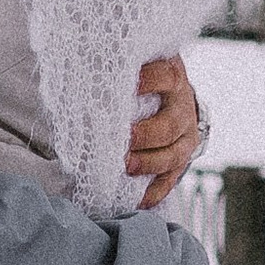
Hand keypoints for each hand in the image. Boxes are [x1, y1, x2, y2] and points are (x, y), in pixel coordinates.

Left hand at [126, 53, 207, 209]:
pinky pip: (170, 180)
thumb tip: (79, 65)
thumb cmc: (145, 79)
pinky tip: (137, 200)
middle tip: (124, 140)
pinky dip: (154, 192)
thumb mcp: (140, 64)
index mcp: (172, 78)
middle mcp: (182, 108)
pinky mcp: (181, 159)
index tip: (130, 86)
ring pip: (173, 155)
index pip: (164, 77)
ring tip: (125, 167)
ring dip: (148, 164)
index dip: (149, 81)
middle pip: (169, 125)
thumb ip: (118, 66)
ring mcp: (185, 136)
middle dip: (145, 135)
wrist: (177, 97)